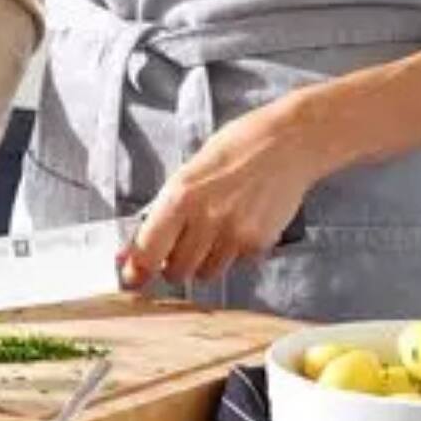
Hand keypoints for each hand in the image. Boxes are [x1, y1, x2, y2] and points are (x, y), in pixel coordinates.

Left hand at [122, 100, 322, 288]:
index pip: (148, 250)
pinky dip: (232, 256)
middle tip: (177, 249)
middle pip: (176, 271)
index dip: (136, 269)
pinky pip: (236, 265)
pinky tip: (238, 228)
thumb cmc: (237, 148)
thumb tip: (136, 242)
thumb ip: (163, 209)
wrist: (288, 143)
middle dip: (171, 265)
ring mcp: (235, 234)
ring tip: (210, 235)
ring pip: (206, 274)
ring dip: (201, 264)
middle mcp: (206, 219)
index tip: (131, 277)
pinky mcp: (260, 243)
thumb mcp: (189, 172)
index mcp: (180, 196)